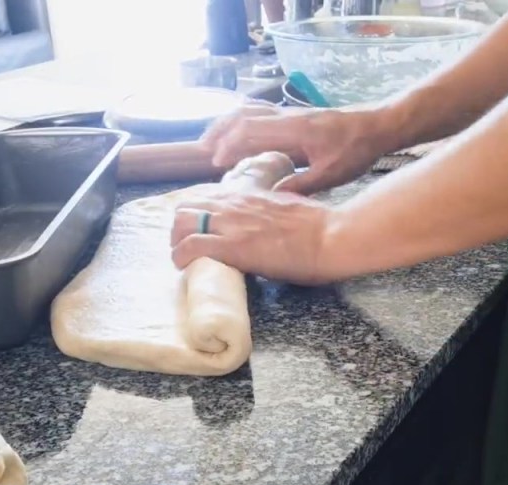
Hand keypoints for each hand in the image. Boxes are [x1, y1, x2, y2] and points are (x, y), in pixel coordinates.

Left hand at [170, 190, 334, 284]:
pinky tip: (185, 267)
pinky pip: (189, 247)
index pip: (206, 196)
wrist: (330, 236)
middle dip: (181, 228)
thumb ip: (268, 208)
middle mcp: (234, 204)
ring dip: (177, 241)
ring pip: (181, 223)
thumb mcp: (286, 206)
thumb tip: (266, 219)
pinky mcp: (231, 246)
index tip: (200, 230)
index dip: (197, 214)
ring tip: (185, 259)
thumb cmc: (319, 227)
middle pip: (187, 207)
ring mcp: (230, 224)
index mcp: (248, 194)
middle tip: (188, 247)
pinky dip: (181, 257)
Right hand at [200, 103, 389, 194]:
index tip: (216, 163)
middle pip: (242, 115)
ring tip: (212, 142)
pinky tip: (237, 135)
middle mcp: (287, 116)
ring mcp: (289, 113)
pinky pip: (259, 112)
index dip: (229, 146)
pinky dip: (241, 122)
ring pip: (249, 111)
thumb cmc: (356, 150)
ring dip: (227, 124)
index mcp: (294, 129)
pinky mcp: (293, 115)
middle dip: (219, 133)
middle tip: (203, 152)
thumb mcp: (330, 174)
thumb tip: (271, 195)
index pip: (250, 130)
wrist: (377, 125)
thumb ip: (300, 184)